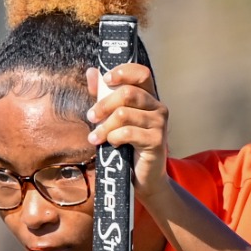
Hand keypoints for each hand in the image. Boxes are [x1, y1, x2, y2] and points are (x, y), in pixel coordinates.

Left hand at [85, 62, 171, 208]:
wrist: (143, 178)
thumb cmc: (127, 146)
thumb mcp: (113, 117)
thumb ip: (103, 94)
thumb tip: (91, 72)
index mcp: (148, 97)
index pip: (141, 73)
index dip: (124, 72)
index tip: (106, 79)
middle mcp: (158, 107)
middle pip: (128, 93)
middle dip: (103, 105)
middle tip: (91, 117)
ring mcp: (159, 123)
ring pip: (124, 114)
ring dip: (104, 127)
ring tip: (95, 138)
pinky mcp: (157, 140)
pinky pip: (128, 133)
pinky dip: (113, 138)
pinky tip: (112, 144)